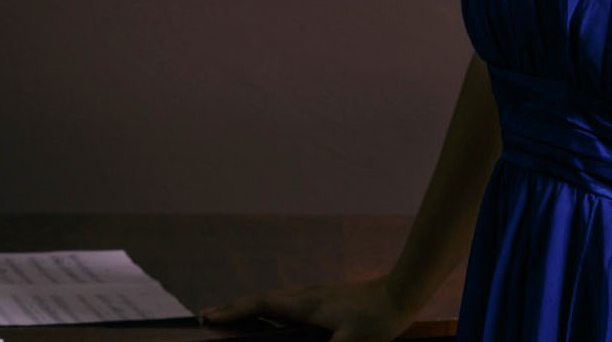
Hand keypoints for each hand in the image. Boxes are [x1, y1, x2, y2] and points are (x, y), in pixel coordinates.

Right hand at [200, 277, 411, 341]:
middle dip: (235, 307)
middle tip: (210, 315)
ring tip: (234, 315)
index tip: (210, 316)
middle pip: (263, 299)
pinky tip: (274, 315)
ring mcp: (317, 295)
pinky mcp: (327, 298)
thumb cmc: (376, 319)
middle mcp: (307, 296)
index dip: (235, 310)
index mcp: (306, 305)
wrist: (402, 292)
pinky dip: (271, 307)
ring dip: (252, 306)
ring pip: (276, 298)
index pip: (262, 304)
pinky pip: (289, 302)